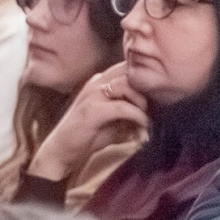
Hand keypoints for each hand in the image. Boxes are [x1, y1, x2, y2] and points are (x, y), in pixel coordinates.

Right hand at [26, 62, 150, 182]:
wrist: (61, 152)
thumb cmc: (87, 136)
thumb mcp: (114, 120)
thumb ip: (130, 109)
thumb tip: (156, 108)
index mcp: (99, 82)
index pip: (127, 67)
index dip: (145, 79)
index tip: (157, 97)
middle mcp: (95, 83)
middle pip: (130, 72)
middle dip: (146, 90)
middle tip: (156, 108)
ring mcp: (92, 95)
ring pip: (127, 85)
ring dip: (142, 103)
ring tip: (148, 119)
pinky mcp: (92, 110)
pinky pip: (123, 107)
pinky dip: (138, 117)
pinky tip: (143, 127)